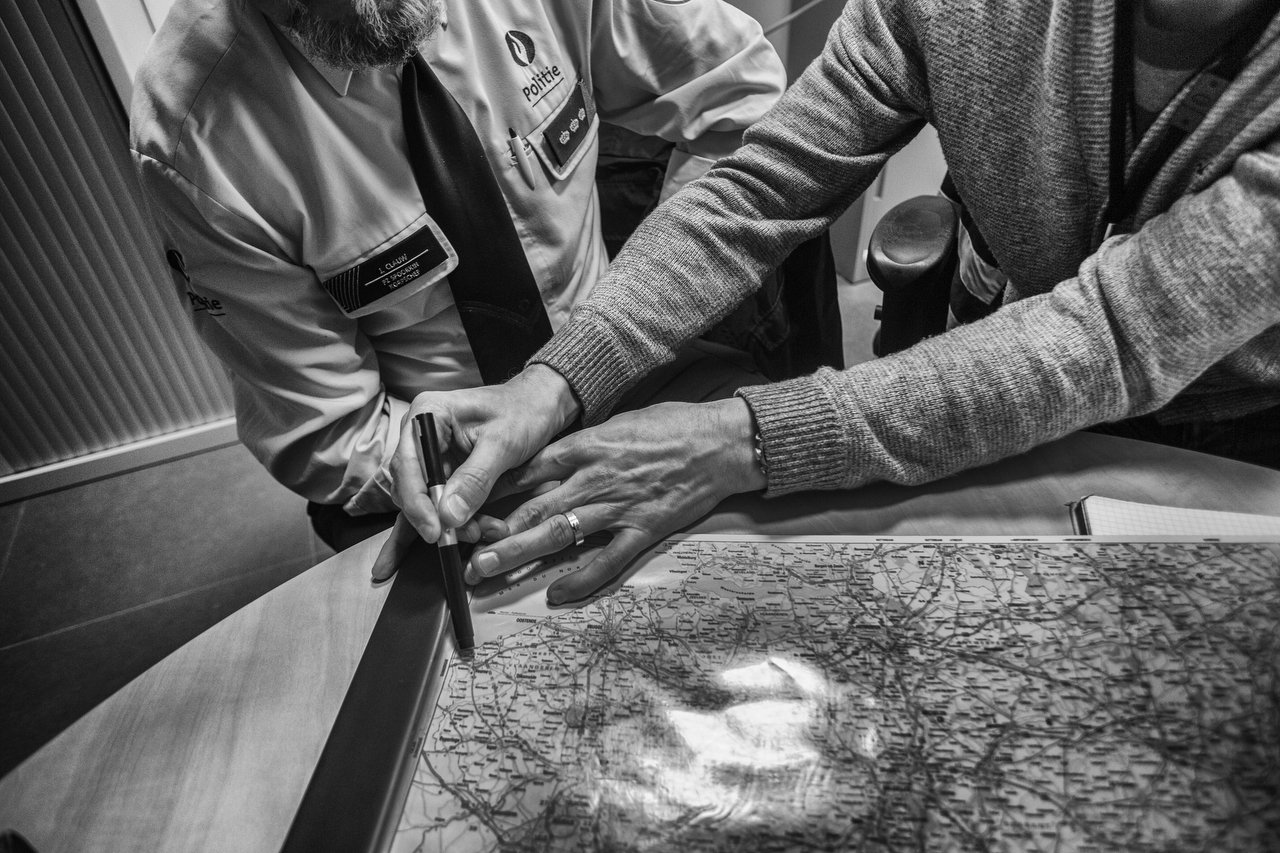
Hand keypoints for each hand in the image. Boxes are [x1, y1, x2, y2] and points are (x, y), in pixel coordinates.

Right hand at [370, 364, 580, 580]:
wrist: (541, 405)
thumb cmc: (524, 411)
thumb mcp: (504, 443)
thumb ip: (475, 478)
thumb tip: (448, 515)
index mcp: (427, 415)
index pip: (407, 465)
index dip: (417, 503)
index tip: (435, 530)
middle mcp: (421, 435)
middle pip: (411, 487)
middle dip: (436, 518)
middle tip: (466, 537)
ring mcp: (431, 455)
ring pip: (427, 501)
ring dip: (451, 523)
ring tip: (484, 533)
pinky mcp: (445, 471)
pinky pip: (440, 503)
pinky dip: (455, 522)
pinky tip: (467, 538)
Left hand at [464, 396, 765, 604]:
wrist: (720, 441)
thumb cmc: (670, 427)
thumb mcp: (616, 424)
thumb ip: (580, 448)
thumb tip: (545, 463)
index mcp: (584, 447)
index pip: (525, 471)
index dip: (490, 493)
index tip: (462, 508)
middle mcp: (593, 478)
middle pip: (531, 506)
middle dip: (493, 531)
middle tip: (460, 552)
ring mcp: (617, 506)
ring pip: (558, 532)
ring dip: (519, 553)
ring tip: (487, 570)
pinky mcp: (643, 530)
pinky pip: (607, 560)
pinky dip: (582, 579)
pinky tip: (558, 595)